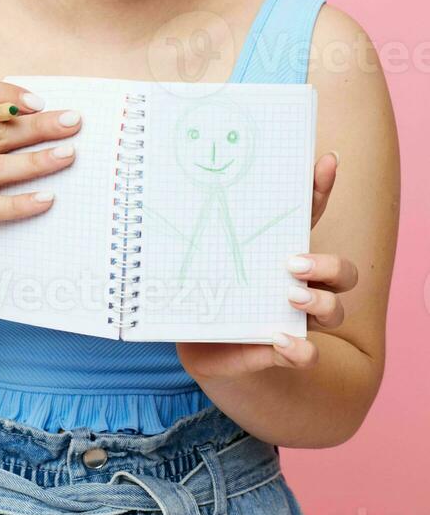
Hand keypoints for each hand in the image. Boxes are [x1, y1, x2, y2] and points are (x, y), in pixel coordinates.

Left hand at [177, 151, 357, 382]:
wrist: (197, 344)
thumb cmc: (206, 291)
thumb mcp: (203, 256)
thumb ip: (198, 231)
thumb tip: (172, 187)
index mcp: (281, 251)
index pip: (310, 217)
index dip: (321, 188)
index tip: (326, 161)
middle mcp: (300, 285)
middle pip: (342, 270)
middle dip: (328, 264)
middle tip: (292, 262)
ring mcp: (296, 319)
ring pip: (336, 309)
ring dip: (321, 302)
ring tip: (290, 297)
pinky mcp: (283, 351)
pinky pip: (307, 353)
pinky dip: (299, 349)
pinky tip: (280, 339)